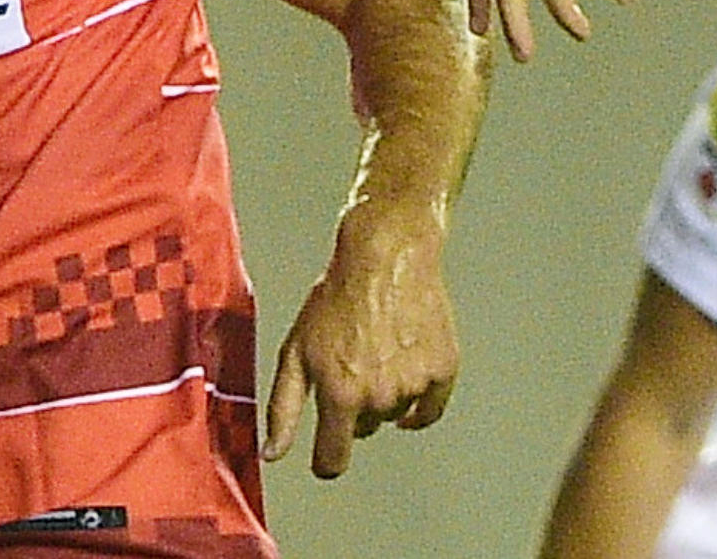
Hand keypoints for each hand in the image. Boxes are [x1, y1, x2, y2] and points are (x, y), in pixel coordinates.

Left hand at [263, 200, 457, 479]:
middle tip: (352, 366)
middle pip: (365, 431)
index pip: (332, 460)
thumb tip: (273, 452)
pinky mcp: (443, 368)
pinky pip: (431, 408)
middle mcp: (380, 395)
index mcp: (341, 395)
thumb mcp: (295, 350)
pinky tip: (407, 375)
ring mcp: (415, 383)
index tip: (327, 451)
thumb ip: (283, 408)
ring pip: (396, 415)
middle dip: (355, 410)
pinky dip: (419, 401)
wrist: (388, 256)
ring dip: (387, 396)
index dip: (326, 459)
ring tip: (379, 353)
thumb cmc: (338, 296)